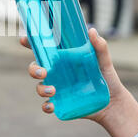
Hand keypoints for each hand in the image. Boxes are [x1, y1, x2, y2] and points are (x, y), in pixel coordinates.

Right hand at [20, 29, 137, 136]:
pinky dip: (46, 106)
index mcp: (62, 59)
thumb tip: (92, 30)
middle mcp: (56, 73)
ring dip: (41, 89)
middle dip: (33, 69)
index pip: (43, 49)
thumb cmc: (106, 77)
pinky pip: (47, 105)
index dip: (31, 43)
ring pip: (39, 87)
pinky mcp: (60, 103)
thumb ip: (99, 46)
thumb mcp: (103, 60)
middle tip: (43, 72)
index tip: (24, 39)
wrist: (113, 102)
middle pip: (35, 68)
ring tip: (53, 90)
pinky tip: (51, 105)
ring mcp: (57, 88)